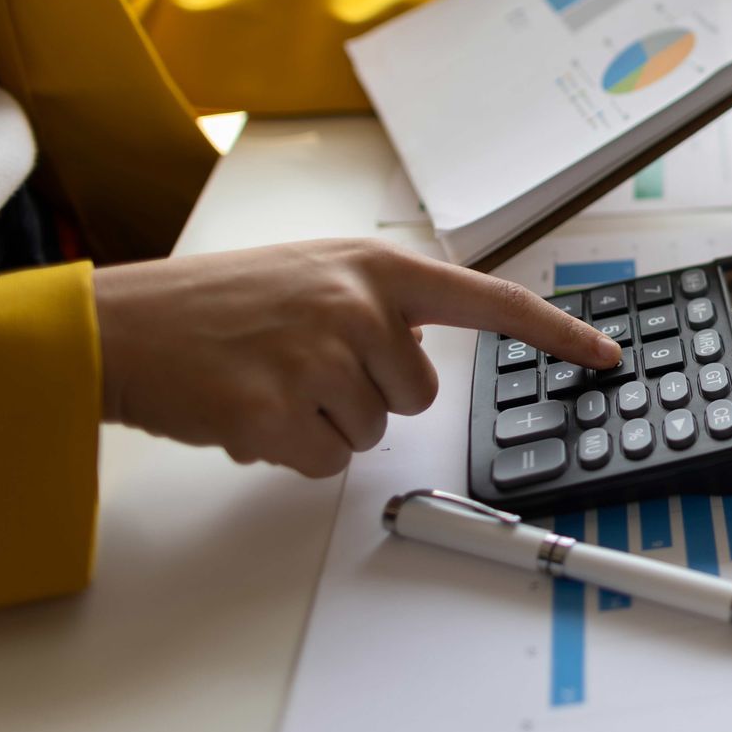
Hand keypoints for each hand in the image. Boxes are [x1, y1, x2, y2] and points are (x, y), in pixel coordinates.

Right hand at [93, 240, 620, 477]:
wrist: (125, 326)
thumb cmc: (218, 302)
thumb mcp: (316, 273)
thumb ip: (381, 302)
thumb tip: (423, 349)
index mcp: (377, 268)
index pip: (492, 300)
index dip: (555, 332)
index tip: (606, 354)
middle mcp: (360, 307)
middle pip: (416, 394)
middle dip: (366, 394)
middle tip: (301, 364)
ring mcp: (321, 359)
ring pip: (369, 432)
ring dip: (322, 422)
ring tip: (267, 379)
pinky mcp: (279, 414)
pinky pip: (321, 462)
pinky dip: (287, 451)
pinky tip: (248, 409)